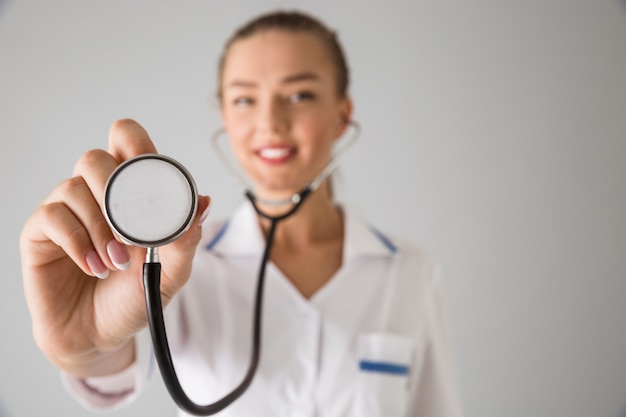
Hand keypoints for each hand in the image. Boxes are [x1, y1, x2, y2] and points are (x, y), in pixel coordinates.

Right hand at [20, 119, 209, 376]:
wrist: (101, 335)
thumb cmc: (134, 297)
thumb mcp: (171, 272)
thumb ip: (186, 239)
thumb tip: (203, 202)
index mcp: (131, 193)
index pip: (128, 142)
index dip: (138, 146)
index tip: (152, 180)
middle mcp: (96, 195)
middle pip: (95, 158)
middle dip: (116, 194)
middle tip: (133, 234)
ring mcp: (66, 211)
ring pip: (74, 187)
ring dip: (100, 228)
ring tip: (116, 263)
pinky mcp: (40, 233)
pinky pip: (52, 216)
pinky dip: (78, 242)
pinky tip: (94, 266)